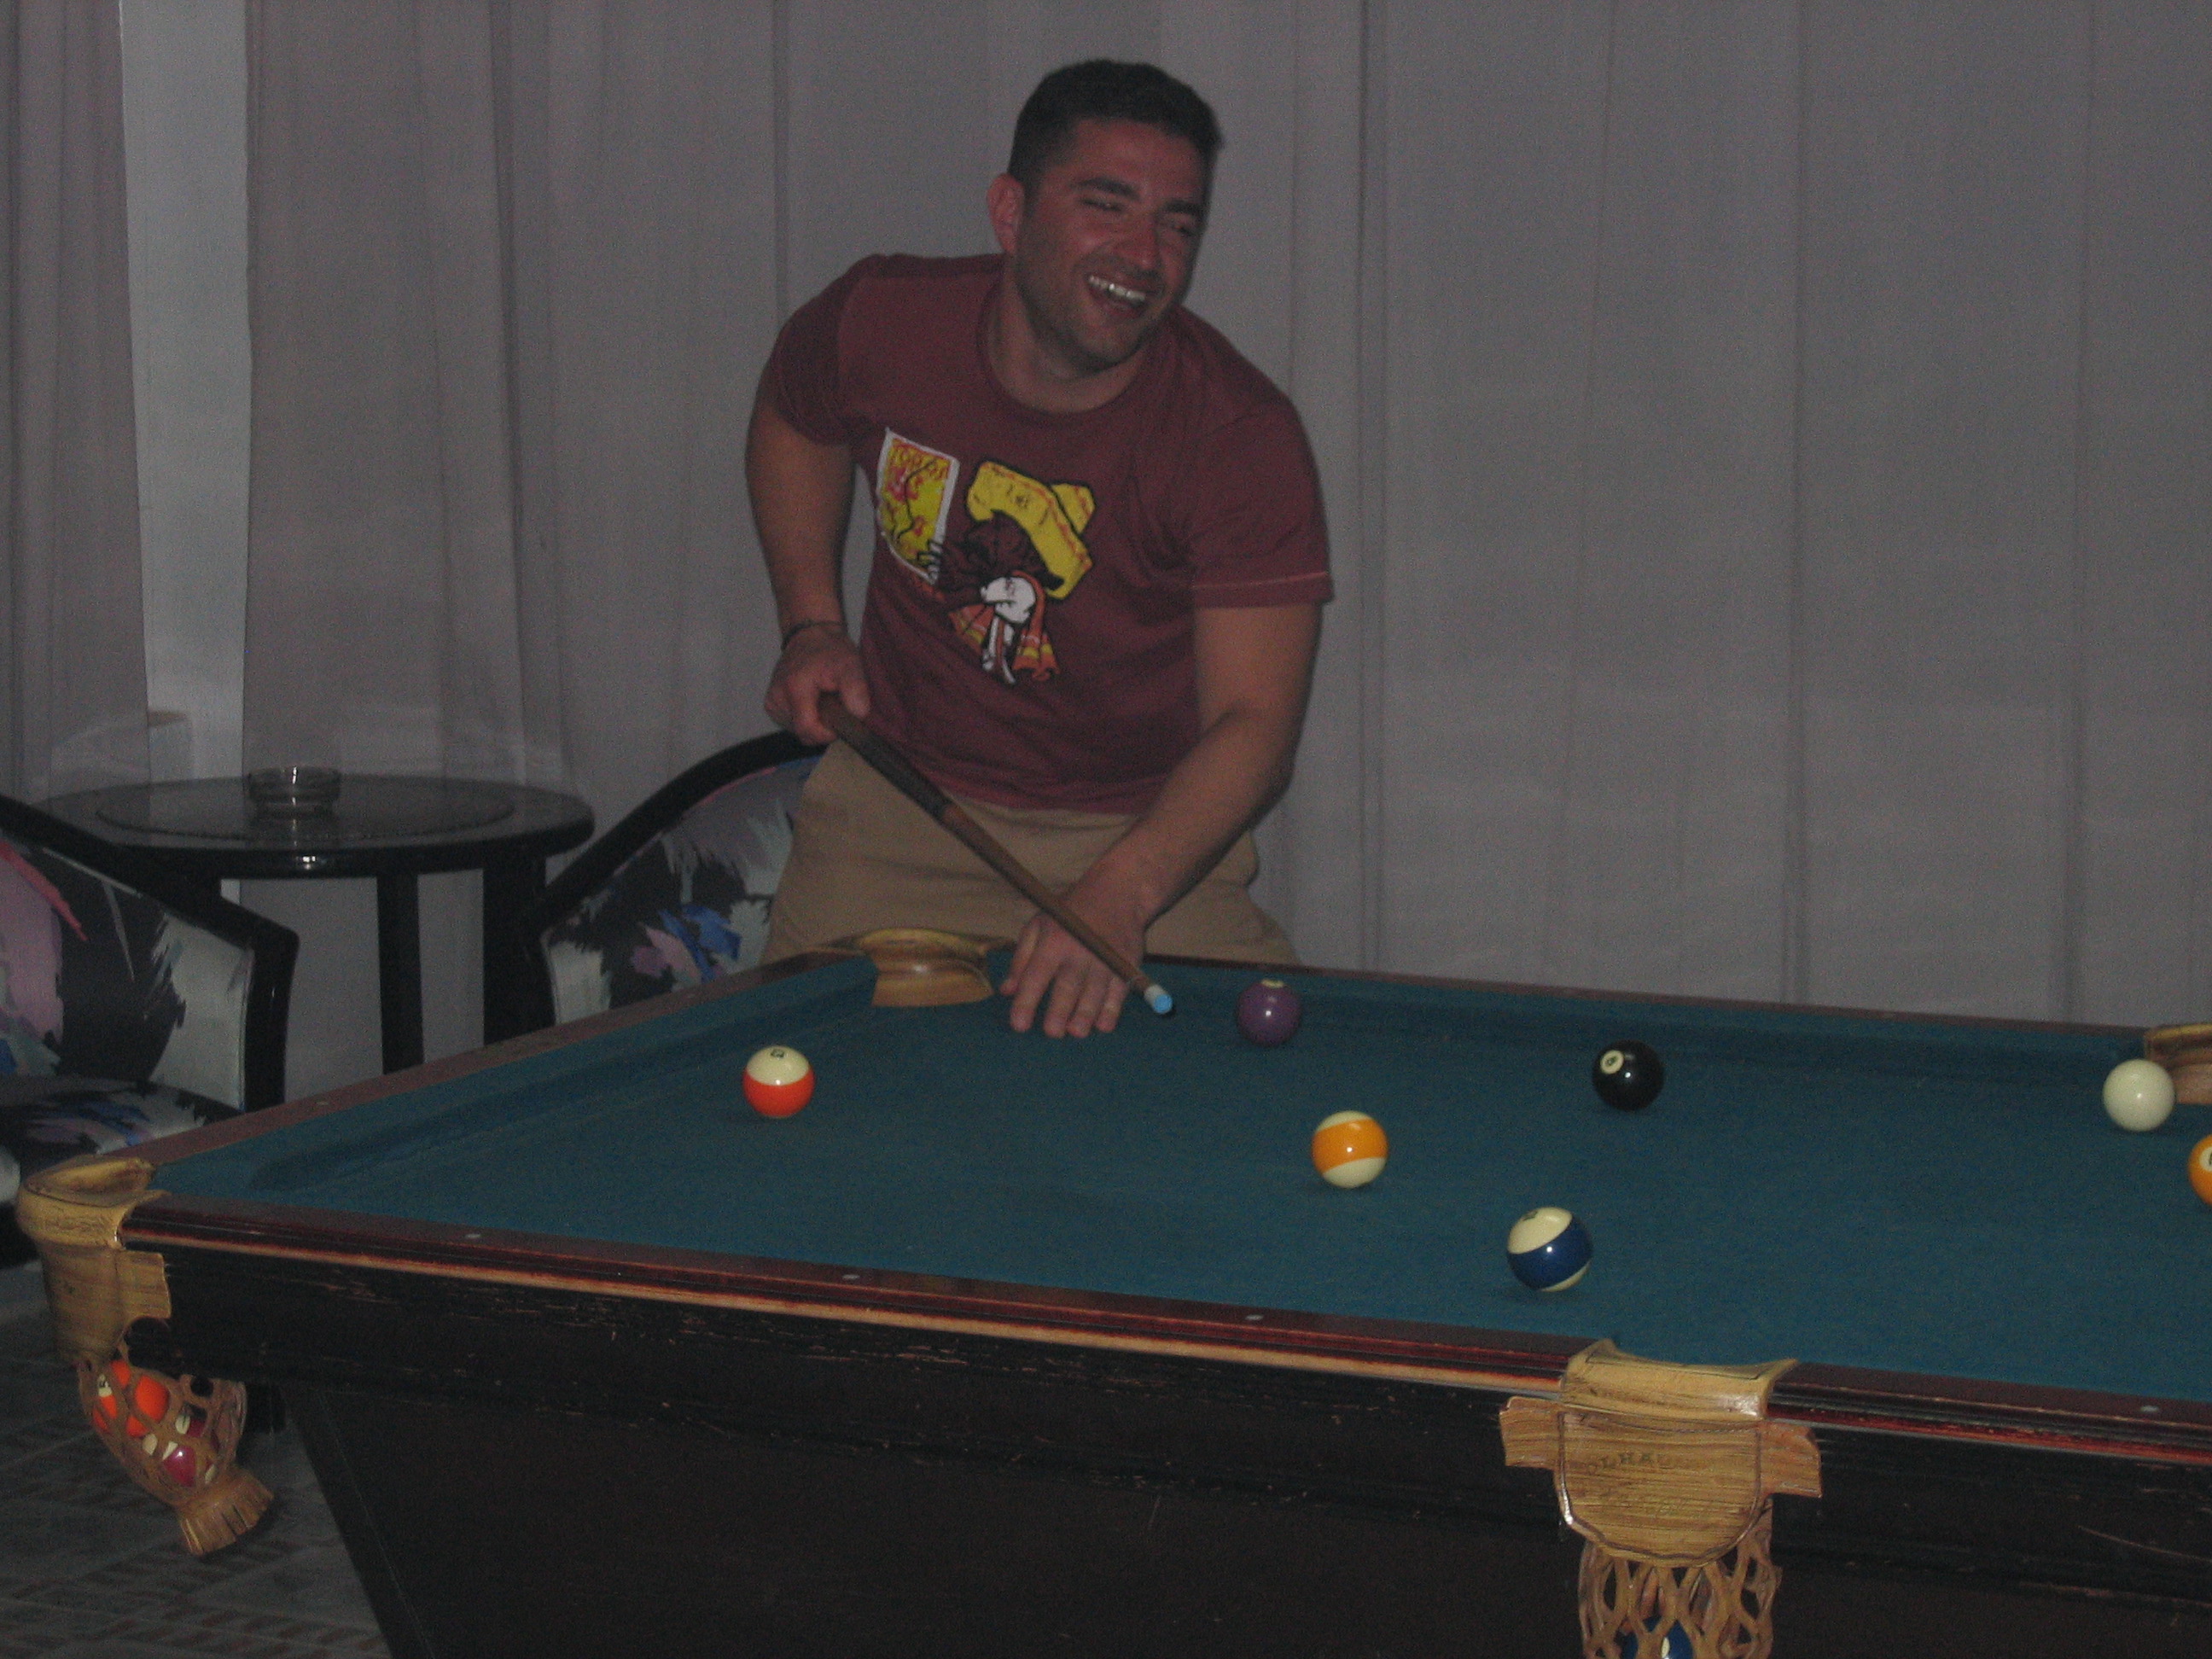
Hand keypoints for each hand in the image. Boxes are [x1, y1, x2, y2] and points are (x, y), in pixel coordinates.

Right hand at [766, 626, 867, 744]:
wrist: (810, 636)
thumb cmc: (830, 650)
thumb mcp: (850, 664)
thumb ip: (856, 689)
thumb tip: (859, 714)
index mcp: (794, 688)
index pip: (807, 729)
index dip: (827, 733)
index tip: (840, 721)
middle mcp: (777, 697)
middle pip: (803, 733)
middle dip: (822, 727)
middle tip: (834, 705)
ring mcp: (771, 702)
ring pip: (797, 731)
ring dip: (814, 722)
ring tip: (822, 700)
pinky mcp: (771, 704)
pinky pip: (791, 723)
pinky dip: (805, 717)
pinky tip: (812, 702)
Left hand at [1001, 876, 1149, 1038]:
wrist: (1118, 893)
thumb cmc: (1071, 913)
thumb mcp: (1038, 925)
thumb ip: (1022, 959)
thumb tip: (1007, 991)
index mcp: (1053, 940)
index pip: (1036, 975)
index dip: (1026, 1001)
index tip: (1018, 1025)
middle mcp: (1080, 950)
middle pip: (1068, 986)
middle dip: (1059, 1011)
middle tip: (1052, 1033)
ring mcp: (1105, 957)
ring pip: (1095, 992)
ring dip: (1086, 1015)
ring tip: (1076, 1032)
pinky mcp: (1126, 963)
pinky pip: (1119, 991)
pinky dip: (1112, 1009)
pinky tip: (1103, 1024)